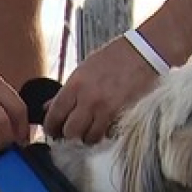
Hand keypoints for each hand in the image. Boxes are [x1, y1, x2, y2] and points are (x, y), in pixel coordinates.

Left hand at [43, 36, 159, 142]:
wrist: (143, 54)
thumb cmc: (112, 59)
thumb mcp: (83, 70)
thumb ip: (66, 91)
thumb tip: (48, 107)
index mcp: (75, 85)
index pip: (55, 115)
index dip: (51, 127)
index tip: (52, 130)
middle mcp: (89, 99)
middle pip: (70, 131)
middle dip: (69, 134)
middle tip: (72, 131)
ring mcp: (106, 109)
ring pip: (89, 137)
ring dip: (88, 136)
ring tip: (90, 130)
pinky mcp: (122, 115)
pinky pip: (108, 134)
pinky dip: (105, 133)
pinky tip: (106, 125)